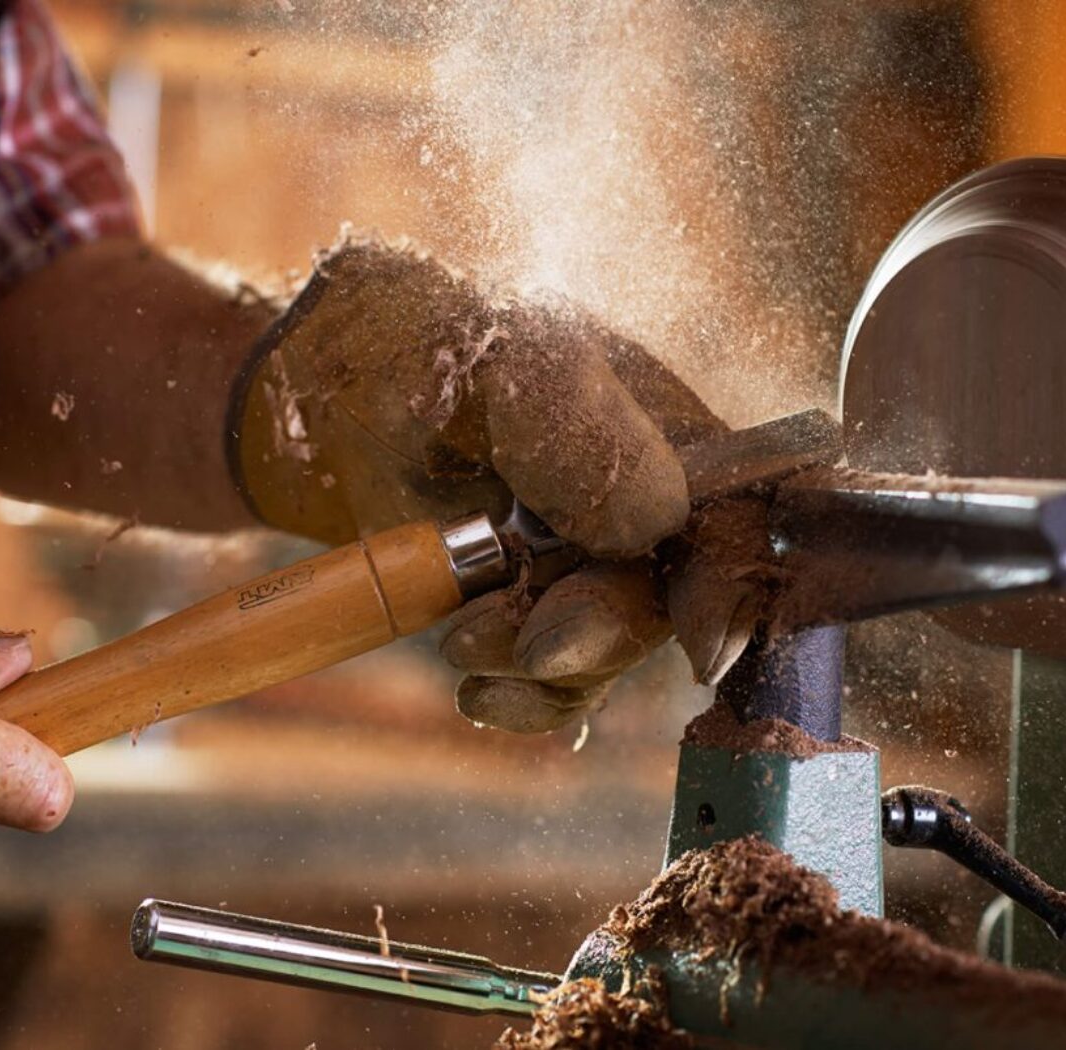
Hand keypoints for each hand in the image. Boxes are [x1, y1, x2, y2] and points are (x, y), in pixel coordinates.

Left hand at [232, 240, 759, 730]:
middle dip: (609, 630)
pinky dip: (523, 696)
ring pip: (618, 648)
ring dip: (546, 664)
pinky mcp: (542, 611)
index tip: (702, 640)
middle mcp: (650, 498)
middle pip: (681, 596)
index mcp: (667, 421)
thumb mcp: (489, 359)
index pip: (749, 510)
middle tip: (532, 642)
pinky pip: (562, 682)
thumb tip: (656, 521)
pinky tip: (474, 684)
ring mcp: (595, 562)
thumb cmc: (410, 348)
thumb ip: (575, 424)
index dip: (740, 578)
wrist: (316, 400)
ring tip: (462, 639)